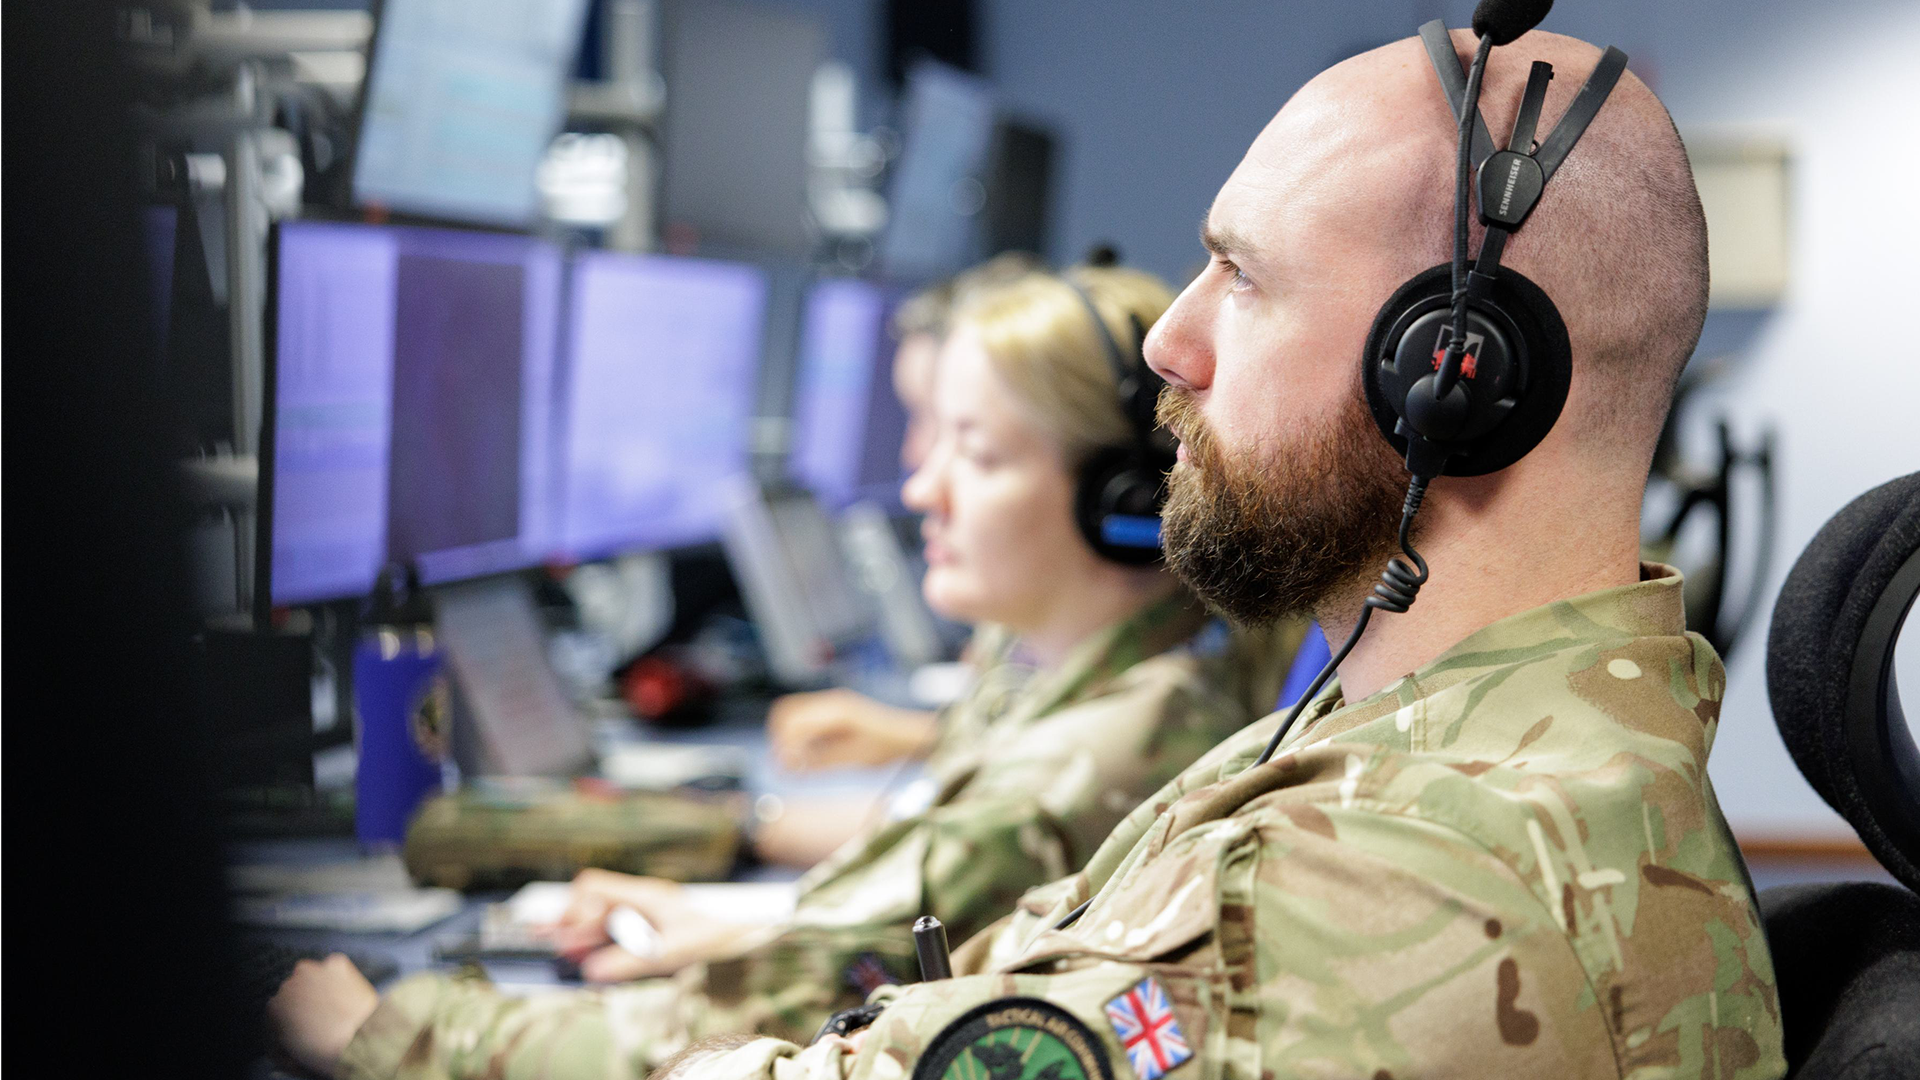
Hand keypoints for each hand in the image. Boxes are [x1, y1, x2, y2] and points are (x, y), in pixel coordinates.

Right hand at [267, 954, 379, 1077]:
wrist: (358, 1039)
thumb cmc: (326, 1052)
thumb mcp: (294, 1051)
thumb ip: (285, 1036)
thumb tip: (289, 1032)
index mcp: (274, 1009)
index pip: (278, 1008)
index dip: (291, 1016)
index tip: (301, 1022)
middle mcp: (287, 985)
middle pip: (294, 989)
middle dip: (304, 999)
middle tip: (321, 1013)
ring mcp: (311, 971)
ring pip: (311, 974)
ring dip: (319, 983)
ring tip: (335, 1002)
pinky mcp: (335, 963)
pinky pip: (334, 966)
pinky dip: (339, 975)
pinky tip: (346, 990)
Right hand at [544, 869, 766, 981]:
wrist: (743, 937)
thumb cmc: (713, 938)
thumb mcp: (671, 952)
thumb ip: (630, 961)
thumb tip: (590, 971)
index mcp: (645, 894)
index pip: (594, 886)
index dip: (575, 908)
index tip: (568, 934)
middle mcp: (640, 898)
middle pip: (591, 899)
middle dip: (569, 918)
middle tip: (544, 937)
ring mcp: (644, 912)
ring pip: (600, 915)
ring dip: (579, 930)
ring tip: (554, 944)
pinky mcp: (648, 927)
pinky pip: (614, 929)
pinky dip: (597, 939)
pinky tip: (583, 953)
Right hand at [767, 690, 936, 771]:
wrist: (908, 737)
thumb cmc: (887, 747)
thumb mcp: (855, 758)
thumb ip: (822, 761)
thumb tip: (790, 767)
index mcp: (836, 710)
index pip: (794, 721)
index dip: (783, 745)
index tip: (786, 768)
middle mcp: (830, 702)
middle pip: (786, 712)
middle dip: (780, 739)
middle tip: (785, 766)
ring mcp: (830, 706)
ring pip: (792, 715)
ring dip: (788, 738)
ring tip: (794, 764)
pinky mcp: (831, 715)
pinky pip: (805, 722)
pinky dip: (799, 738)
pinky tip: (807, 757)